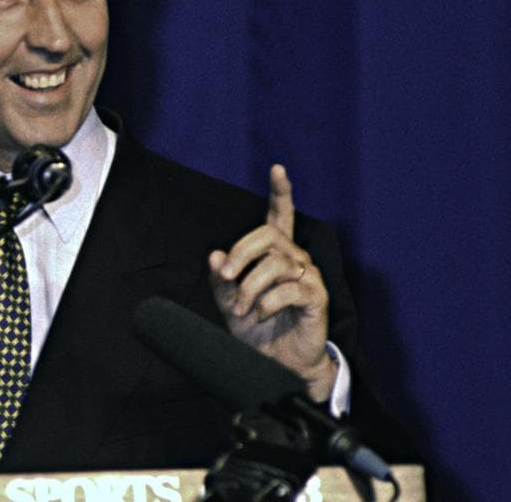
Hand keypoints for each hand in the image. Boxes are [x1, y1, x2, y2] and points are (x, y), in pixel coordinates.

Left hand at [208, 164, 335, 400]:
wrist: (275, 363)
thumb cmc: (255, 328)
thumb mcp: (228, 301)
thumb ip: (221, 277)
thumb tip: (215, 254)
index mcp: (275, 254)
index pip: (280, 216)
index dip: (280, 192)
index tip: (277, 168)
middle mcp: (295, 258)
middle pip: (268, 236)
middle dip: (240, 253)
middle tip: (225, 277)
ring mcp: (308, 277)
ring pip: (276, 264)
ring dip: (250, 287)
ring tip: (241, 309)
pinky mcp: (317, 298)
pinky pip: (290, 289)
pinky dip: (266, 302)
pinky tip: (259, 315)